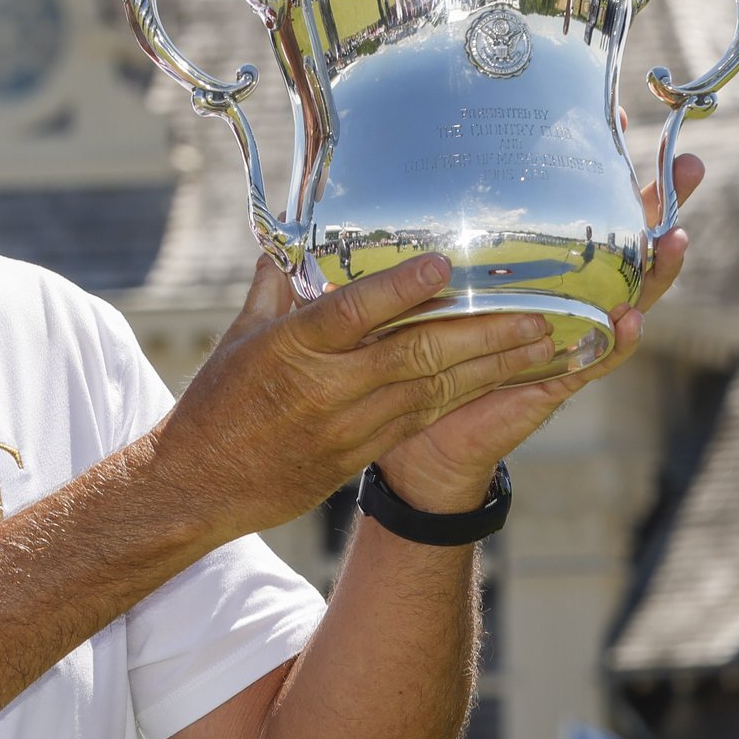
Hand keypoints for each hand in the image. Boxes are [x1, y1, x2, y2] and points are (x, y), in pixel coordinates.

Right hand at [160, 247, 560, 543]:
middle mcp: (325, 387)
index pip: (353, 312)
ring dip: (489, 368)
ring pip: (430, 390)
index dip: (400, 288)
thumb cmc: (214, 408)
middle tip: (535, 313)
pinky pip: (418, 421)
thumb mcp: (236, 341)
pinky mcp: (356, 456)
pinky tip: (498, 382)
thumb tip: (283, 251)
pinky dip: (461, 398)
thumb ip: (271, 294)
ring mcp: (345, 426)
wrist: (198, 487)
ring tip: (539, 344)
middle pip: (414, 353)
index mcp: (291, 349)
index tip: (443, 265)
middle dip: (480, 333)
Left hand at [377, 154, 705, 510]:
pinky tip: (630, 319)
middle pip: (625, 247)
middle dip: (662, 208)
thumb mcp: (418, 296)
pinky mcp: (557, 381)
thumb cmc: (417, 360)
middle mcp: (563, 300)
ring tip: (676, 238)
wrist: (418, 443)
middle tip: (690, 168)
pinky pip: (597, 360)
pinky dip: (618, 341)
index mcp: (534, 273)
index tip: (619, 125)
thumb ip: (415, 253)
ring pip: (630, 299)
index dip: (602, 174)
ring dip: (658, 271)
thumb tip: (373, 190)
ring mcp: (568, 340)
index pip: (578, 214)